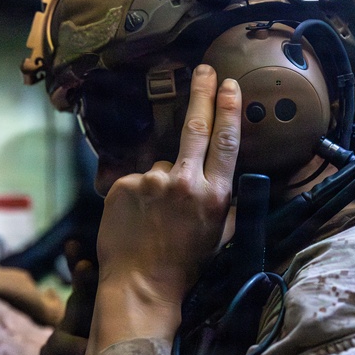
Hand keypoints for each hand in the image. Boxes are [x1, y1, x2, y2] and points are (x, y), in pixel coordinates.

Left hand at [86, 65, 240, 354]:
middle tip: (205, 68)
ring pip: (162, 166)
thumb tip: (226, 177)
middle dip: (202, 93)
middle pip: (195, 127)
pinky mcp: (124, 185)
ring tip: (157, 217)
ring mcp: (153, 181)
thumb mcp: (219, 235)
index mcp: (215, 195)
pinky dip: (139, 194)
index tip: (230, 84)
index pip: (225, 142)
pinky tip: (138, 219)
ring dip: (162, 182)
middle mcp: (186, 182)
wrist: (141, 285)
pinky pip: (136, 179)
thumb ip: (223, 202)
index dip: (228, 109)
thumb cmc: (185, 266)